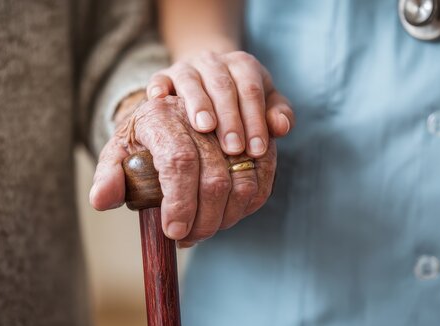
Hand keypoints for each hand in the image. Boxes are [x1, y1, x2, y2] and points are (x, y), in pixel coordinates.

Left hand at [89, 95, 275, 244]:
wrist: (171, 113)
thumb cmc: (143, 140)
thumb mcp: (118, 152)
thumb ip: (108, 176)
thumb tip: (101, 200)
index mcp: (159, 116)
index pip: (179, 162)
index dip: (179, 202)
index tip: (174, 231)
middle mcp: (198, 114)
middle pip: (215, 176)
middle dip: (204, 219)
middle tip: (189, 239)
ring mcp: (230, 123)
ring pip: (243, 179)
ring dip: (228, 216)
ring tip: (207, 229)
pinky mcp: (252, 132)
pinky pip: (265, 173)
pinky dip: (252, 202)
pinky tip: (230, 215)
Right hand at [146, 51, 293, 157]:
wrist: (208, 80)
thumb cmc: (242, 102)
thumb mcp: (265, 106)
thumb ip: (278, 115)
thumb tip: (281, 127)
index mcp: (243, 66)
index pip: (251, 91)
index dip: (255, 120)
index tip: (256, 150)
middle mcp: (214, 62)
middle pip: (223, 86)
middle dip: (230, 119)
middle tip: (233, 148)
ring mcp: (187, 68)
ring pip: (192, 81)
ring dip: (199, 104)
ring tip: (205, 128)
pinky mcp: (164, 76)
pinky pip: (159, 79)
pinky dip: (159, 87)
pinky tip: (159, 99)